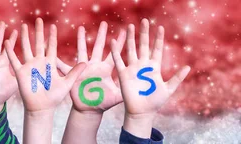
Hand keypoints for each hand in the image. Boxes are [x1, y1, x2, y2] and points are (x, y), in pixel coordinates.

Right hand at [6, 18, 86, 111]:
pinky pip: (14, 60)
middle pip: (38, 43)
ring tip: (24, 26)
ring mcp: (29, 67)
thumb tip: (87, 63)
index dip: (52, 36)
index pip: (51, 46)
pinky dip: (10, 52)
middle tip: (38, 19)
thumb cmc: (54, 97)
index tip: (52, 26)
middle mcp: (39, 62)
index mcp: (50, 63)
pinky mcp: (20, 73)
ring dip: (25, 37)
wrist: (41, 108)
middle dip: (38, 31)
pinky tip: (7, 43)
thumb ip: (75, 73)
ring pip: (26, 48)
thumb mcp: (67, 84)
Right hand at [57, 22, 122, 112]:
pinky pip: (65, 66)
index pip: (114, 53)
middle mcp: (95, 66)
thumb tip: (136, 90)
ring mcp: (84, 69)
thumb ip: (124, 92)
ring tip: (81, 28)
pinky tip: (56, 52)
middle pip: (98, 47)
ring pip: (82, 50)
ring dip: (81, 39)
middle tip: (104, 23)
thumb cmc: (103, 103)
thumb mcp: (116, 98)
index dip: (119, 43)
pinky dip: (59, 61)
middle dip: (101, 35)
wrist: (89, 109)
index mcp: (106, 69)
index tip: (125, 31)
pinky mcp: (73, 74)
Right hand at [110, 19, 189, 136]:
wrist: (141, 111)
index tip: (160, 27)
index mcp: (154, 67)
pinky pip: (119, 60)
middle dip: (144, 33)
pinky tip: (114, 42)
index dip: (158, 39)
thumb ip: (177, 78)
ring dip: (130, 38)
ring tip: (130, 26)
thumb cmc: (155, 102)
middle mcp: (143, 65)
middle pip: (143, 45)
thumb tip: (188, 67)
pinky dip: (116, 51)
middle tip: (144, 21)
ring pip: (131, 49)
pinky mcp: (123, 74)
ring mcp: (133, 68)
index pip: (156, 49)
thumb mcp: (168, 89)